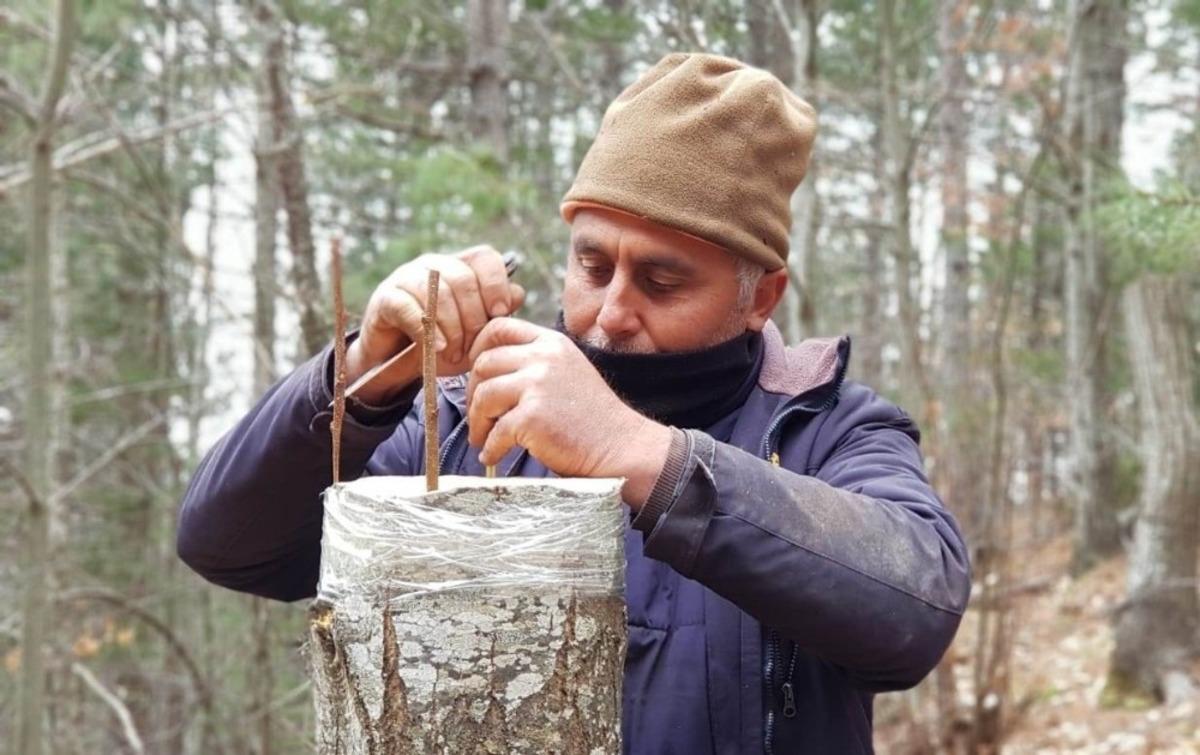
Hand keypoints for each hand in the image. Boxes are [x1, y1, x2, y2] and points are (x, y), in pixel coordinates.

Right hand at [346, 246, 524, 402]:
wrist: (397, 364)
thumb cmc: (442, 344)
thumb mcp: (476, 334)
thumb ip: (497, 314)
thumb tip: (518, 293)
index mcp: (460, 266)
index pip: (485, 257)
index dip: (496, 284)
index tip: (500, 313)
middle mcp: (434, 265)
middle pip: (463, 278)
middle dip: (473, 317)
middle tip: (472, 347)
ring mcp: (407, 277)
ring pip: (438, 292)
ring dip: (451, 327)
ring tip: (453, 352)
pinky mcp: (385, 297)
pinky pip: (408, 307)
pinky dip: (426, 329)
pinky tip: (436, 347)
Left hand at [466, 319, 671, 507]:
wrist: (619, 445)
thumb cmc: (592, 415)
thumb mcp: (568, 370)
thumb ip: (536, 362)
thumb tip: (489, 369)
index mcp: (551, 343)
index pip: (499, 328)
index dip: (478, 348)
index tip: (474, 372)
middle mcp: (543, 358)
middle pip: (484, 364)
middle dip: (473, 393)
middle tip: (478, 414)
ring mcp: (537, 386)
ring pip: (483, 397)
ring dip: (477, 422)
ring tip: (483, 438)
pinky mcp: (531, 417)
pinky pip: (495, 431)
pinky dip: (490, 447)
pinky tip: (494, 455)